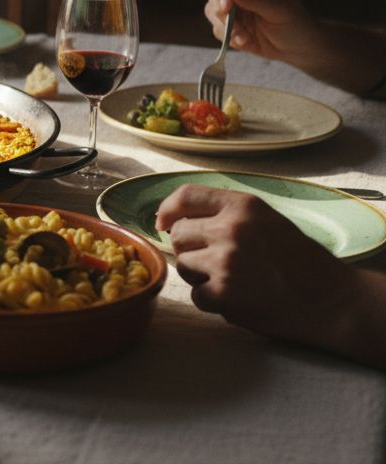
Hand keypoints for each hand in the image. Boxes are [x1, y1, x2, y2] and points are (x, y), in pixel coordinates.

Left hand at [156, 184, 353, 345]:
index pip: (186, 195)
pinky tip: (240, 298)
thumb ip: (225, 215)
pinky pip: (197, 296)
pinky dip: (212, 301)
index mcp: (244, 206)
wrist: (332, 300)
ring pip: (183, 266)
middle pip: (178, 235)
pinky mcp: (224, 293)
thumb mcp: (267, 221)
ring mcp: (225, 262)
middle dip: (189, 249)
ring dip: (200, 276)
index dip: (168, 209)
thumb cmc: (299, 260)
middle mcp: (231, 229)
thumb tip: (172, 220)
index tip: (163, 222)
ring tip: (235, 279)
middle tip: (216, 261)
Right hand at [203, 0, 315, 61]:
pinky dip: (229, 37)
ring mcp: (233, 5)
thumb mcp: (280, 10)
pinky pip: (217, 28)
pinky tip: (246, 41)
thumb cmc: (295, 23)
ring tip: (245, 37)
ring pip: (212, 10)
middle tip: (230, 22)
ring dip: (225, 26)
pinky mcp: (228, 23)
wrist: (297, 48)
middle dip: (220, 7)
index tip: (226, 4)